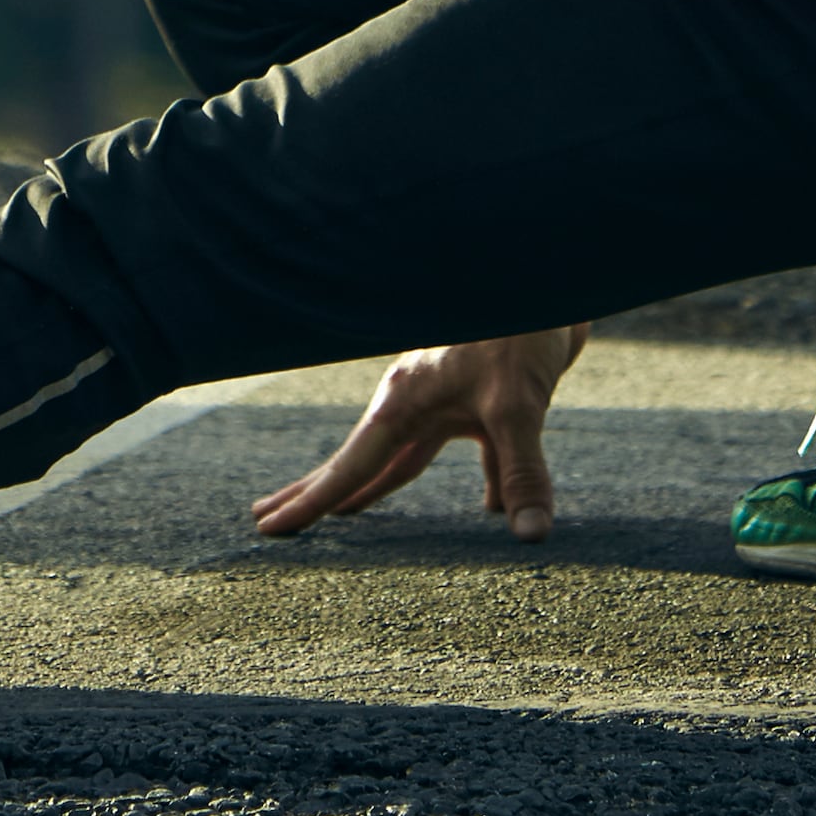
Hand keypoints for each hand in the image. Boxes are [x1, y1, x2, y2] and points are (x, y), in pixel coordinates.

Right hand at [248, 328, 590, 541]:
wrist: (547, 278)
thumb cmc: (518, 329)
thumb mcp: (517, 405)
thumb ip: (520, 472)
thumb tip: (529, 538)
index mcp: (405, 402)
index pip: (349, 466)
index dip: (310, 502)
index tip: (268, 528)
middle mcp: (417, 402)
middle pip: (358, 461)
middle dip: (318, 492)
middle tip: (267, 517)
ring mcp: (449, 400)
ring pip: (405, 457)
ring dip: (380, 487)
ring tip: (347, 512)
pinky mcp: (487, 400)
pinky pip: (473, 452)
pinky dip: (481, 481)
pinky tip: (491, 508)